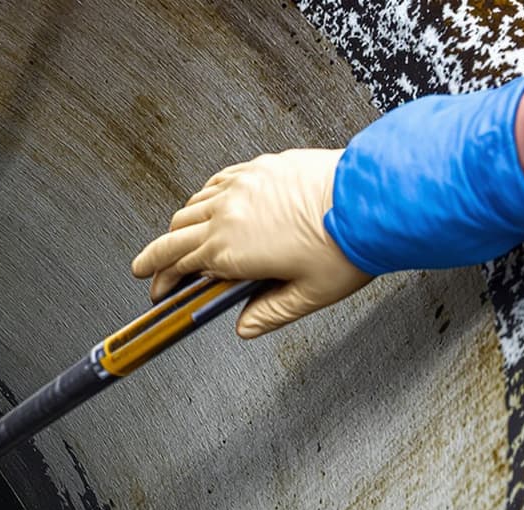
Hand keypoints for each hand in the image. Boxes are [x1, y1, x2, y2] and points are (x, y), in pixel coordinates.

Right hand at [131, 149, 372, 338]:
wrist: (374, 198)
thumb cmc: (347, 243)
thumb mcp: (308, 295)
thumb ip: (269, 314)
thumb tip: (245, 326)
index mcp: (230, 251)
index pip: (177, 268)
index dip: (162, 283)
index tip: (158, 293)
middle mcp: (227, 216)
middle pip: (172, 236)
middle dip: (155, 257)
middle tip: (148, 269)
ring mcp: (241, 187)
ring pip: (191, 207)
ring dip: (179, 228)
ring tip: (180, 240)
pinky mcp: (258, 168)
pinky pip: (216, 183)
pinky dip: (204, 200)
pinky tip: (212, 206)